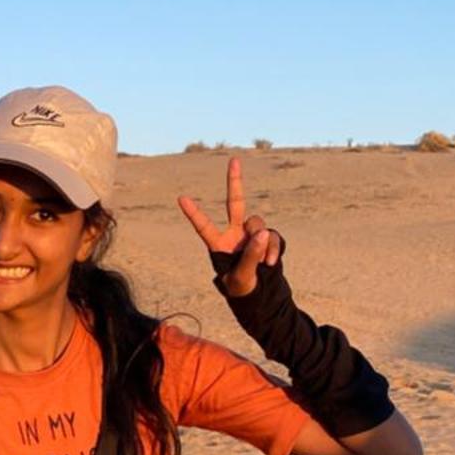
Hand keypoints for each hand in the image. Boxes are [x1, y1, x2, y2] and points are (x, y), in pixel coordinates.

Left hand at [176, 157, 283, 297]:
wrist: (259, 294)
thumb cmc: (241, 287)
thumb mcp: (241, 277)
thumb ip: (250, 256)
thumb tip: (263, 233)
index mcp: (218, 244)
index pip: (204, 227)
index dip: (194, 214)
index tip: (181, 198)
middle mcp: (234, 233)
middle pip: (235, 202)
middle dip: (235, 181)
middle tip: (234, 160)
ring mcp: (251, 233)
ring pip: (259, 225)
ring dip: (262, 243)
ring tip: (262, 264)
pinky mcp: (268, 237)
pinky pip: (273, 236)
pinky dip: (274, 249)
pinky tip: (270, 263)